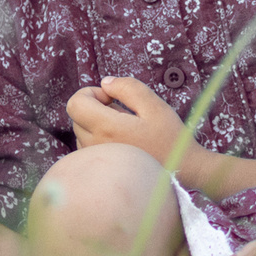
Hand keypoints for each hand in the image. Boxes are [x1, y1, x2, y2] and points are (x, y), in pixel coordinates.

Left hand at [68, 77, 191, 164]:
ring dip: (97, 123)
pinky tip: (122, 142)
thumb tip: (105, 83)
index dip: (91, 93)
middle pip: (77, 116)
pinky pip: (87, 145)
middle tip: (122, 113)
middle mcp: (95, 145)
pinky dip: (99, 138)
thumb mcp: (155, 106)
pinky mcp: (99, 168)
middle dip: (95, 107)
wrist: (180, 172)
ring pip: (81, 131)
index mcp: (107, 128)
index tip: (111, 99)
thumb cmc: (169, 138)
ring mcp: (96, 159)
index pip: (75, 103)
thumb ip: (128, 87)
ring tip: (125, 130)